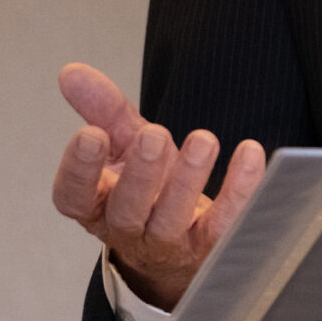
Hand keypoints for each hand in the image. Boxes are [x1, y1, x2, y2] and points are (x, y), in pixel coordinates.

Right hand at [51, 63, 263, 309]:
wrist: (182, 246)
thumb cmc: (149, 188)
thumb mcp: (124, 146)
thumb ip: (102, 111)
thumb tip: (72, 73)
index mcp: (96, 204)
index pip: (74, 195)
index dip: (79, 168)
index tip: (91, 134)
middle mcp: (127, 229)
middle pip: (126, 210)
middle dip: (140, 173)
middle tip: (153, 135)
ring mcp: (168, 244)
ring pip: (171, 219)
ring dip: (187, 179)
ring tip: (203, 141)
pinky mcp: (209, 247)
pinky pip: (224, 224)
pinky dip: (239, 190)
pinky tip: (249, 155)